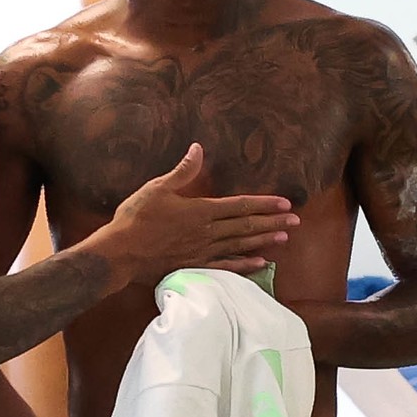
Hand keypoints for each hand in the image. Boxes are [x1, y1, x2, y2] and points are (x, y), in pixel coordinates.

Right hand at [109, 143, 299, 284]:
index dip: (264, 204)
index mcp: (201, 211)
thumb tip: (198, 149)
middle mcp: (207, 233)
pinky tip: (260, 264)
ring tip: (284, 238)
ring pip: (240, 246)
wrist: (120, 252)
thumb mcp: (156, 188)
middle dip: (272, 222)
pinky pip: (226, 267)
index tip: (285, 204)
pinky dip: (244, 265)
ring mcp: (203, 252)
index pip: (240, 206)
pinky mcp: (194, 267)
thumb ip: (182, 171)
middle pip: (246, 226)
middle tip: (296, 222)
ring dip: (264, 241)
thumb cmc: (136, 218)